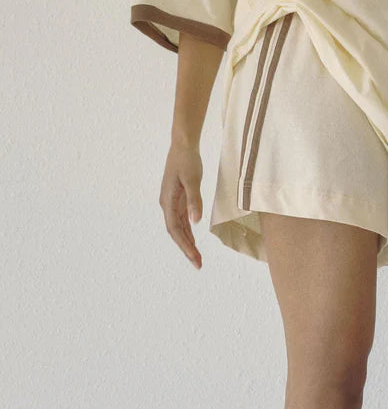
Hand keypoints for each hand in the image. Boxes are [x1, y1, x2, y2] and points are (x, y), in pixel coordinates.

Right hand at [159, 144, 203, 269]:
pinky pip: (182, 219)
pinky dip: (188, 230)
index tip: (195, 258)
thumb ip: (194, 200)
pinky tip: (194, 238)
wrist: (183, 144)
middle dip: (186, 248)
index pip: (175, 230)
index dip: (185, 246)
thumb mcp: (192, 179)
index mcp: (168, 202)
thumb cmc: (187, 160)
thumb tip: (196, 222)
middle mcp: (167, 204)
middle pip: (176, 232)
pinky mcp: (177, 197)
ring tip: (197, 257)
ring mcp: (171, 201)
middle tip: (198, 264)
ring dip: (187, 241)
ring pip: (179, 227)